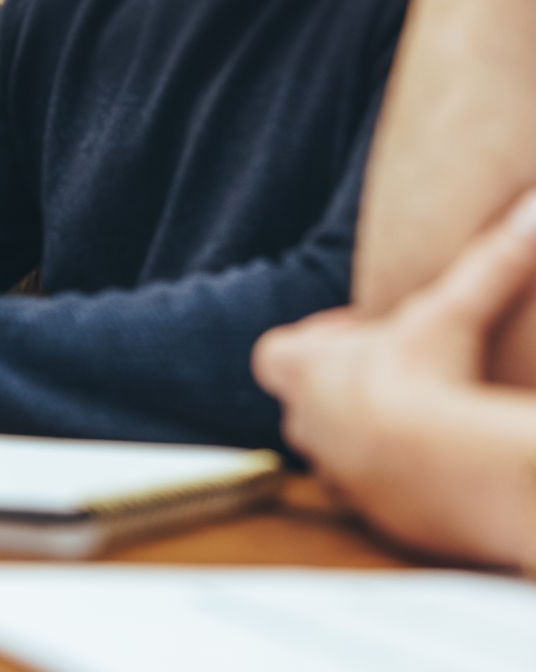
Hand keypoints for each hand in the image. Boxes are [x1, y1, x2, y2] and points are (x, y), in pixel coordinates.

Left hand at [254, 188, 535, 544]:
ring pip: (338, 453)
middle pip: (305, 404)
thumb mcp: (454, 309)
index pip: (279, 354)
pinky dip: (399, 483)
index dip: (318, 345)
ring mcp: (332, 473)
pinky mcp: (368, 514)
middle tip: (399, 380)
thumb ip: (492, 258)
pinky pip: (374, 496)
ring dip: (371, 439)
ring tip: (423, 427)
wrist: (443, 467)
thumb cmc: (429, 377)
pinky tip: (441, 472)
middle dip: (344, 391)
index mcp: (299, 369)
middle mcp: (303, 423)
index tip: (371, 337)